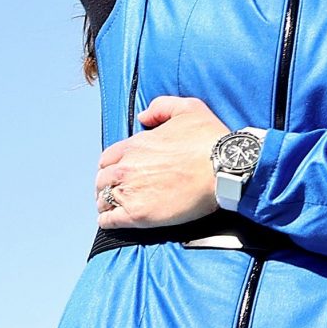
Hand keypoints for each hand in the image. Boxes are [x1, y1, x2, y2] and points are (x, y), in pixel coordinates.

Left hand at [95, 96, 230, 229]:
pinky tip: (114, 220)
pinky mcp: (138, 214)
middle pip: (102, 180)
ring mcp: (130, 192)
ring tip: (117, 207)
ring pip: (103, 200)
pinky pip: (110, 220)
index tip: (122, 171)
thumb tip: (144, 116)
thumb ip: (162, 106)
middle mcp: (126, 168)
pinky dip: (108, 221)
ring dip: (108, 203)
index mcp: (135, 145)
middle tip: (119, 190)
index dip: (113, 165)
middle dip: (108, 185)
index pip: (107, 158)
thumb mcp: (190, 109)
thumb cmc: (209, 141)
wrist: (224, 169)